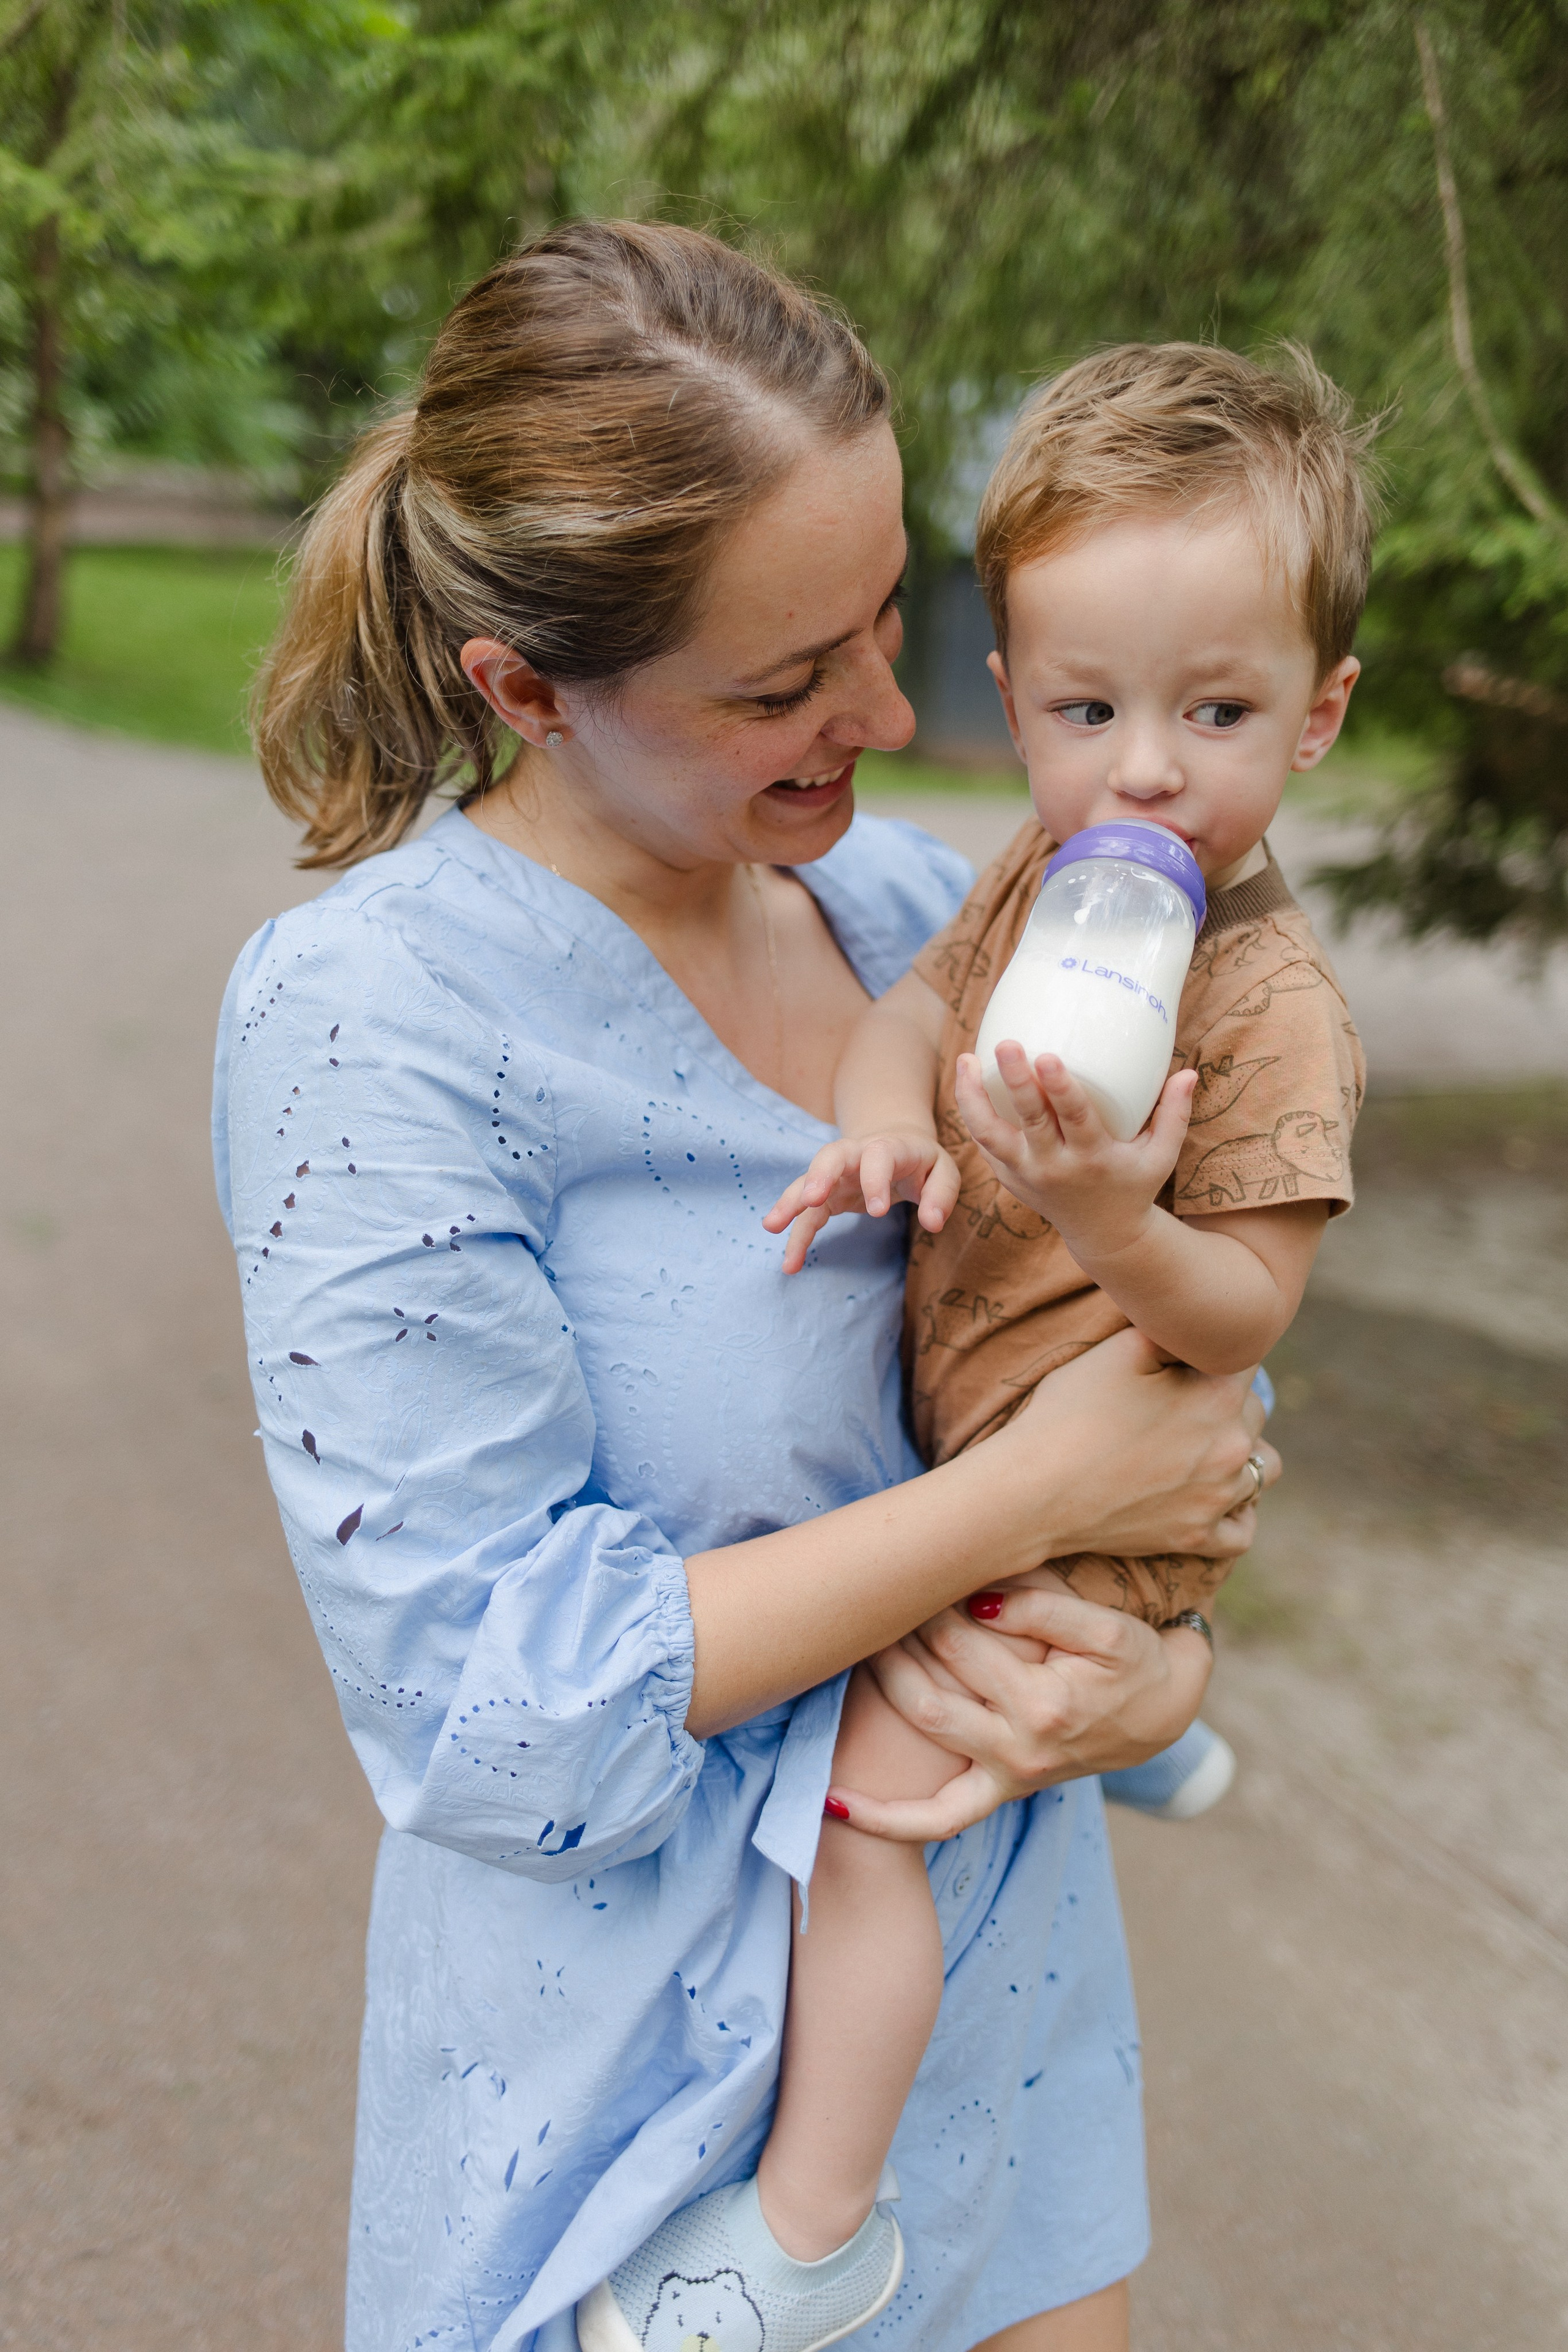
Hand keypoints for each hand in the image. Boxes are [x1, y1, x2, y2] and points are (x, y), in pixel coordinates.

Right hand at [762, 1131, 960, 1274]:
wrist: (896, 1143)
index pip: (878, 1156)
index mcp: (889, 1146)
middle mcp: (855, 1155)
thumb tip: (932, 1223)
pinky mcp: (826, 1195)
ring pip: (808, 1182)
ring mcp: (836, 1174)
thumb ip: (941, 1195)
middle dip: (819, 1175)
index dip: (874, 1179)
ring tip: (771, 1226)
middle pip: (830, 1156)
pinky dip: (796, 1235)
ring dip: (790, 1203)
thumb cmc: (922, 1162)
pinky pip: (807, 1213)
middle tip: (810, 1200)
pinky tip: (790, 1263)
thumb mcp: (943, 1172)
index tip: (877, 1212)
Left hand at [830, 1579, 1213, 1842]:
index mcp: (1044, 1704)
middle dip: (896, 1640)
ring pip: (924, 1733)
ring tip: (848, 1648)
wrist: (1166, 1713)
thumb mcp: (1106, 1627)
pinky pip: (938, 1819)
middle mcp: (1020, 1749)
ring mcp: (1008, 1775)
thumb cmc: (1136, 1660)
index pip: (961, 1642)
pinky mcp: (1003, 1791)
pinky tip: (834, 1802)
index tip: (908, 1572)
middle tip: (873, 1601)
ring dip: (878, 1690)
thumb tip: (974, 1599)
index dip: (928, 1603)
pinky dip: (887, 1819)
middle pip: (930, 1688)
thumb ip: (1043, 1608)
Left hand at [954, 1045, 1195, 1259]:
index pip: (1074, 1119)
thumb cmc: (1135, 1186)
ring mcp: (1026, 1174)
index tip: (1047, 1056)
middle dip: (1016, 1081)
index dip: (1060, 1088)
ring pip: (990, 1134)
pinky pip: (984, 1143)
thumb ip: (1175, 1115)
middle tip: (1006, 1044)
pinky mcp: (1009, 1177)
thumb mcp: (1162, 1157)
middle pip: (1029, 1121)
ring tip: (967, 1059)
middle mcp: (1055, 1168)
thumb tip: (1189, 1072)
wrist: (1104, 1236)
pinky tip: (967, 1077)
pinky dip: (972, 1112)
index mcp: (1093, 1159)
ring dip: (973, 1097)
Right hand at [1001, 1325, 1277, 1560]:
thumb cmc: (1071, 1413)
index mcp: (1220, 1396)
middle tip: (1179, 1400)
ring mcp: (1218, 1498)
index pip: (1245, 1359)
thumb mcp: (1120, 1349)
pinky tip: (1213, 1495)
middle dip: (1227, 1400)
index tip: (1187, 1357)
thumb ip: (1174, 1330)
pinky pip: (1243, 1529)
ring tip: (1201, 1446)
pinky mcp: (1196, 1537)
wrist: (1034, 1491)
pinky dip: (1236, 1512)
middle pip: (1255, 1412)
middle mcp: (1233, 1448)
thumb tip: (1200, 1323)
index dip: (1214, 1353)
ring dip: (1241, 1453)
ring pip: (1262, 1469)